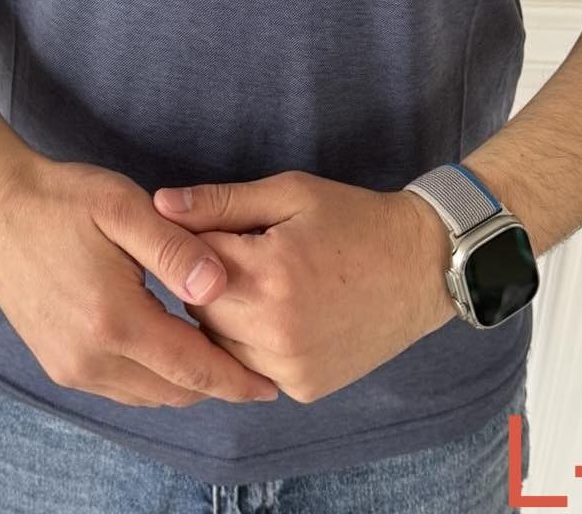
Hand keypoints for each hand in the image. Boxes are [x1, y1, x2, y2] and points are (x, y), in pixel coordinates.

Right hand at [0, 157, 279, 407]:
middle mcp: (88, 358)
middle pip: (172, 392)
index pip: (191, 369)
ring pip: (146, 396)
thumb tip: (220, 285)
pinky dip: (153, 378)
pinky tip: (171, 349)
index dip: (235, 381)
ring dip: (184, 383)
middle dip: (216, 386)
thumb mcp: (125, 208)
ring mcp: (69, 366)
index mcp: (112, 322)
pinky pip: (119, 387)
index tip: (270, 386)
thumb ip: (176, 249)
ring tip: (219, 358)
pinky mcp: (57, 362)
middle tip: (254, 369)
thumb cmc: (62, 200)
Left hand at [151, 171, 457, 403]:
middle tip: (243, 254)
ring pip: (218, 343)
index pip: (189, 259)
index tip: (210, 228)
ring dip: (227, 315)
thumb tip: (159, 204)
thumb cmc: (354, 219)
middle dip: (208, 279)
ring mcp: (289, 366)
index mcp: (268, 272)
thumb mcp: (289, 194)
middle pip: (197, 306)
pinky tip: (282, 314)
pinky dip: (253, 343)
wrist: (422, 266)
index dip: (195, 239)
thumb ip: (221, 202)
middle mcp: (274, 329)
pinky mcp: (303, 388)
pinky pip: (250, 367)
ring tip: (263, 284)